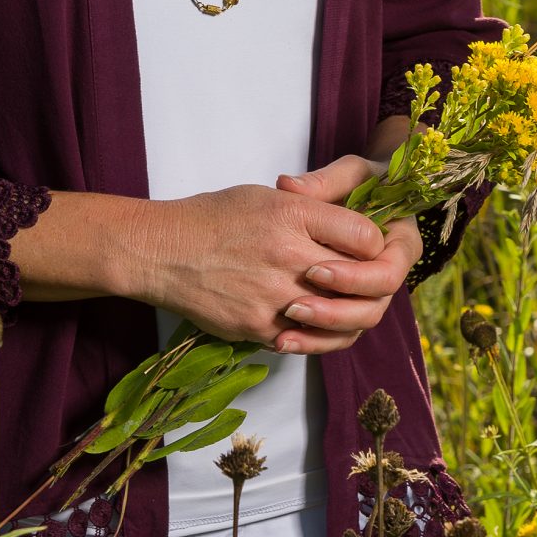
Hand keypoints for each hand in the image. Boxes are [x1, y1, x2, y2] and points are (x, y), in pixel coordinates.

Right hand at [118, 173, 411, 354]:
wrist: (162, 252)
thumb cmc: (214, 218)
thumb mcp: (267, 197)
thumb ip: (313, 209)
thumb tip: (355, 229)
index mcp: (294, 214)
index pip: (366, 237)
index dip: (374, 245)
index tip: (367, 248)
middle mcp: (289, 255)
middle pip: (360, 281)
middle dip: (368, 283)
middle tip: (365, 281)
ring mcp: (276, 297)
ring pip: (340, 319)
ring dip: (346, 315)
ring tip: (341, 305)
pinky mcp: (260, 328)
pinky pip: (305, 339)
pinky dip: (312, 333)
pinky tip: (306, 320)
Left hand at [270, 153, 421, 352]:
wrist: (370, 194)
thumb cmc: (367, 180)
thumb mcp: (352, 172)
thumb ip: (325, 181)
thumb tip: (287, 186)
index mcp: (401, 244)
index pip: (387, 274)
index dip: (354, 277)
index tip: (314, 269)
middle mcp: (389, 275)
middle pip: (372, 309)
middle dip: (334, 312)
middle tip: (294, 307)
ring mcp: (370, 295)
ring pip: (354, 328)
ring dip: (320, 334)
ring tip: (283, 334)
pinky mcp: (350, 306)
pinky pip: (338, 334)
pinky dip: (312, 341)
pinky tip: (281, 341)